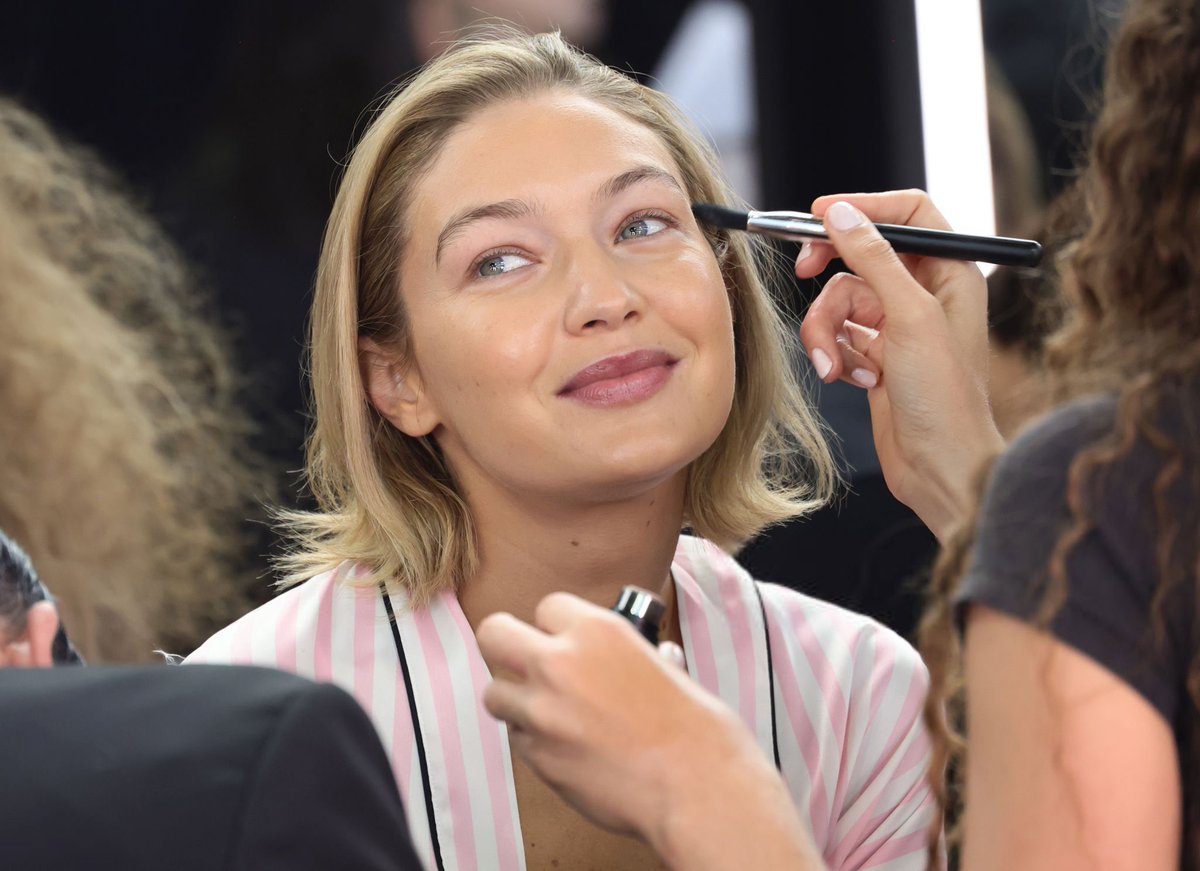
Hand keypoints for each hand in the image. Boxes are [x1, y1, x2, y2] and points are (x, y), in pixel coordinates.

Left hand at [478, 593, 823, 870]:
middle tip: (522, 661)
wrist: (695, 785)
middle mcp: (559, 664)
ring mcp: (542, 712)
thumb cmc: (693, 727)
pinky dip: (535, 741)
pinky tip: (569, 748)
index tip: (564, 640)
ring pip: (496, 693)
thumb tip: (620, 659)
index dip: (555, 625)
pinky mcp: (538, 757)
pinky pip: (518, 740)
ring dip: (515, 700)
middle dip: (506, 646)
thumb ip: (622, 656)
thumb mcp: (662, 665)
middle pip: (494, 634)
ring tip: (548, 712)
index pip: (546, 606)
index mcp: (596, 631)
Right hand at [796, 191, 1004, 539]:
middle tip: (803, 271)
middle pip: (860, 255)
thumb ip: (873, 258)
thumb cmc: (944, 398)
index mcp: (950, 272)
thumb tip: (841, 213)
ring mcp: (897, 326)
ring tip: (832, 365)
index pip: (908, 214)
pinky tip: (856, 381)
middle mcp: (924, 293)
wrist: (940, 468)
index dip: (864, 207)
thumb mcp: (908, 316)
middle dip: (830, 271)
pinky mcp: (874, 356)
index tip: (820, 213)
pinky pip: (837, 336)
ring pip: (840, 301)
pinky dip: (835, 356)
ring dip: (826, 331)